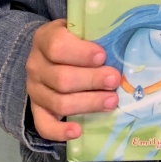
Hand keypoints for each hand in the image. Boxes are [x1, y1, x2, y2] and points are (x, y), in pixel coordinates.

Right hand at [25, 19, 120, 140]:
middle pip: (61, 79)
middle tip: (115, 80)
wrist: (46, 55)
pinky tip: (78, 131)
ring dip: (88, 103)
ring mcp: (34, 90)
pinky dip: (60, 132)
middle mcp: (35, 65)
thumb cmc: (72, 41)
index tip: (102, 56)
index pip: (57, 47)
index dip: (81, 53)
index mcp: (44, 39)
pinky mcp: (37, 110)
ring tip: (111, 101)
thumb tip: (125, 39)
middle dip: (92, 80)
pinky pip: (43, 126)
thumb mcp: (77, 28)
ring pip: (58, 102)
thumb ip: (93, 33)